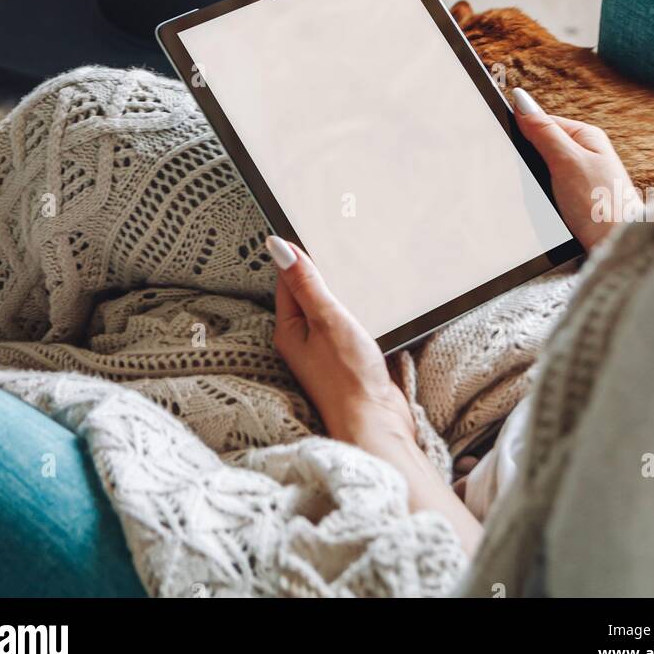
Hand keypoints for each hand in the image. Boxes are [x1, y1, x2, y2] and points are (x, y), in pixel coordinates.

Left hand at [267, 235, 415, 447]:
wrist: (376, 424)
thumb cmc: (347, 377)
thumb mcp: (326, 319)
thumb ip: (306, 282)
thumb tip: (277, 246)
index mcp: (288, 330)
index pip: (287, 281)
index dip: (299, 256)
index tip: (313, 229)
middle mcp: (303, 341)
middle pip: (309, 294)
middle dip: (323, 272)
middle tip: (338, 243)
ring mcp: (326, 352)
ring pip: (331, 309)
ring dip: (344, 292)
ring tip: (358, 268)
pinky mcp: (348, 360)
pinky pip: (348, 325)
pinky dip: (358, 311)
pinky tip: (372, 302)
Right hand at [513, 87, 640, 251]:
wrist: (618, 247)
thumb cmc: (601, 204)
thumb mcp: (566, 161)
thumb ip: (543, 131)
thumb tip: (521, 100)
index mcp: (586, 136)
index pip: (543, 122)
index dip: (523, 133)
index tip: (512, 147)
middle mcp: (586, 154)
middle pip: (542, 148)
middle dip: (531, 163)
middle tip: (536, 180)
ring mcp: (582, 178)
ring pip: (544, 173)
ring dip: (537, 184)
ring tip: (548, 199)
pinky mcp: (578, 200)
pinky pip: (550, 192)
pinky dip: (544, 199)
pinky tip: (549, 209)